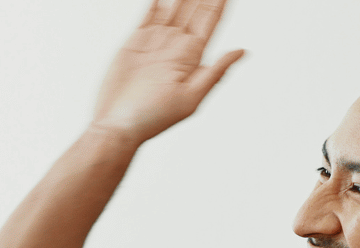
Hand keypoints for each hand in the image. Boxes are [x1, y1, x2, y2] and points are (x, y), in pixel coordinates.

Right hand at [91, 0, 243, 143]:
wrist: (118, 123)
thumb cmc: (153, 119)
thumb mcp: (191, 98)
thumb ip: (216, 72)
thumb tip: (242, 51)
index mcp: (192, 57)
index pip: (210, 21)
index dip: (217, 3)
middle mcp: (175, 46)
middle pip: (193, 9)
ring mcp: (155, 41)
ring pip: (174, 6)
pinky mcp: (135, 41)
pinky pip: (149, 13)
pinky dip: (157, 0)